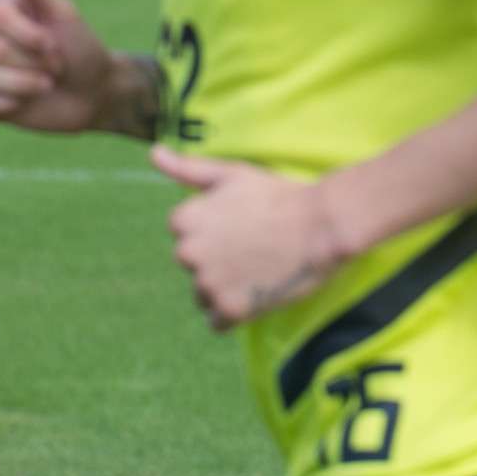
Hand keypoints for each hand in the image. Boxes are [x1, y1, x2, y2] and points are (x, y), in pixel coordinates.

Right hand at [0, 0, 113, 133]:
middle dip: (34, 61)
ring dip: (24, 85)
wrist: (94, 94)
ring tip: (45, 84)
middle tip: (55, 64)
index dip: (30, 34)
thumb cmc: (81, 48)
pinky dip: (9, 105)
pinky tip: (26, 103)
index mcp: (1, 10)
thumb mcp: (62, 14)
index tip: (55, 41)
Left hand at [153, 147, 353, 330]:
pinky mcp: (230, 310)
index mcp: (184, 221)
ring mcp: (209, 285)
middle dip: (215, 259)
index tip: (239, 223)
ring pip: (203, 295)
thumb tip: (154, 153)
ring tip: (257, 268)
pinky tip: (258, 290)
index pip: (182, 233)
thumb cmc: (278, 195)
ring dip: (224, 287)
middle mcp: (189, 254)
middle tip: (252, 246)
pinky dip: (235, 311)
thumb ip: (187, 169)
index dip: (213, 228)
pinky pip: (217, 322)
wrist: (322, 225)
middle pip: (192, 265)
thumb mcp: (231, 174)